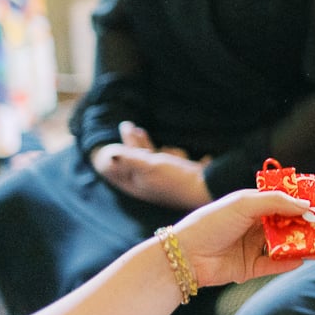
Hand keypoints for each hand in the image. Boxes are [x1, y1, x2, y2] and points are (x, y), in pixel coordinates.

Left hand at [90, 123, 210, 208]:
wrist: (205, 189)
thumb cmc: (175, 178)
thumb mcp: (148, 166)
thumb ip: (129, 159)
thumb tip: (109, 154)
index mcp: (137, 183)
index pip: (120, 166)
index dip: (114, 153)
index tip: (114, 135)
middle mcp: (148, 183)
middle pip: (134, 161)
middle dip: (130, 143)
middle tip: (128, 125)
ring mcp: (163, 179)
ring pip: (150, 159)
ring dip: (144, 145)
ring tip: (141, 131)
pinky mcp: (178, 175)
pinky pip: (165, 160)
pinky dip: (162, 151)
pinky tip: (166, 147)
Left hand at [169, 189, 308, 287]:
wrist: (186, 255)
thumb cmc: (212, 221)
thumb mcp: (245, 203)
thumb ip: (277, 202)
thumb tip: (307, 205)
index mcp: (253, 206)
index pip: (283, 202)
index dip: (302, 203)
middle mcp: (255, 226)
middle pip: (287, 225)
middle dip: (306, 226)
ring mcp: (253, 248)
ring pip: (284, 246)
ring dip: (302, 245)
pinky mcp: (250, 268)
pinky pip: (274, 266)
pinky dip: (289, 263)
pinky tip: (303, 258)